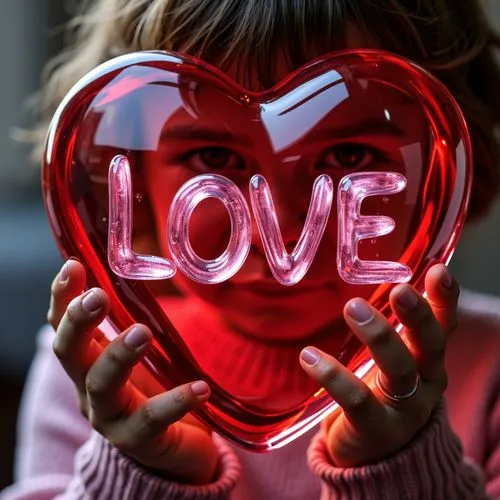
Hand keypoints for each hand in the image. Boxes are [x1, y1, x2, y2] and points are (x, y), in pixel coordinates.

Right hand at [47, 260, 218, 484]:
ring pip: (103, 386)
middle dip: (78, 323)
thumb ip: (132, 320)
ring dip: (119, 356)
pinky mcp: (140, 440)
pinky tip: (200, 387)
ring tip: (142, 332)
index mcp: (89, 361)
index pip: (62, 326)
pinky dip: (177, 400)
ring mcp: (111, 417)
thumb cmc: (152, 388)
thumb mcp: (137, 353)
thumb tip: (139, 269)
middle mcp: (89, 388)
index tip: (74, 265)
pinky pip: (153, 420)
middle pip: (69, 354)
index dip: (63, 297)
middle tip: (98, 297)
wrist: (170, 446)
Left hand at [299, 264, 457, 466]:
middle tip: (399, 290)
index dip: (444, 300)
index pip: (444, 327)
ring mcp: (404, 410)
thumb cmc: (383, 394)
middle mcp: (426, 383)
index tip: (438, 271)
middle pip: (430, 346)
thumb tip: (381, 279)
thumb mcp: (395, 361)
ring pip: (399, 371)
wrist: (377, 454)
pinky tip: (308, 356)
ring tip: (352, 308)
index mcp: (429, 361)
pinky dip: (332, 376)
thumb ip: (395, 330)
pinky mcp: (375, 428)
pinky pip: (356, 400)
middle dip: (417, 317)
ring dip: (379, 337)